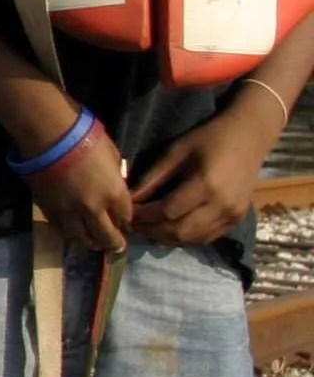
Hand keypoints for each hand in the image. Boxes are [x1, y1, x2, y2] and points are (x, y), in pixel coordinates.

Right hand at [25, 124, 130, 253]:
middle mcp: (94, 209)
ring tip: (93, 243)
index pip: (126, 219)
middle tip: (116, 246)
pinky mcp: (48, 208)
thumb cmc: (85, 137)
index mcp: (114, 194)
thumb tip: (114, 183)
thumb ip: (115, 176)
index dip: (127, 223)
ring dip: (90, 242)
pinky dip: (68, 232)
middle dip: (114, 243)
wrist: (48, 134)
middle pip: (106, 236)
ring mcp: (69, 211)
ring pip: (82, 238)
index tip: (126, 224)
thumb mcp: (112, 155)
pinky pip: (61, 228)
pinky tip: (71, 230)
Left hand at [132, 94, 287, 246]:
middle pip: (179, 231)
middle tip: (132, 225)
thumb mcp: (176, 152)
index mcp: (206, 185)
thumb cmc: (210, 138)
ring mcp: (233, 216)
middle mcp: (222, 206)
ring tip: (147, 228)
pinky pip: (207, 238)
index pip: (167, 212)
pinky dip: (185, 238)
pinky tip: (169, 229)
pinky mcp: (237, 220)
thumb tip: (130, 198)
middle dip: (151, 230)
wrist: (250, 138)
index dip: (144, 216)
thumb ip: (153, 177)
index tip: (126, 213)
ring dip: (167, 238)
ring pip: (193, 239)